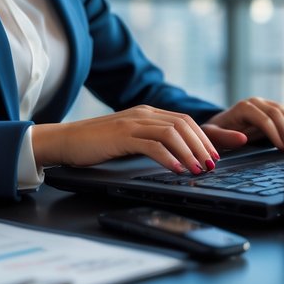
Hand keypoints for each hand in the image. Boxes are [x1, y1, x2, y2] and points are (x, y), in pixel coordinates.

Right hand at [33, 106, 219, 174]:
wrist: (65, 140)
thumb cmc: (97, 144)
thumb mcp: (130, 140)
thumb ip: (151, 141)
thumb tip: (176, 156)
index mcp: (148, 113)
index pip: (185, 121)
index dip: (205, 137)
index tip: (218, 154)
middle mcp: (143, 114)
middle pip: (184, 125)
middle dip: (203, 145)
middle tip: (213, 164)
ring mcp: (132, 122)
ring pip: (172, 133)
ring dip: (189, 152)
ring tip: (198, 169)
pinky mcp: (121, 135)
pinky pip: (152, 145)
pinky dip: (168, 157)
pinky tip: (176, 169)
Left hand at [202, 97, 283, 152]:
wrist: (217, 126)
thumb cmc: (214, 132)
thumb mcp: (213, 135)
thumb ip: (225, 137)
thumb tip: (242, 139)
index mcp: (244, 107)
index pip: (265, 119)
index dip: (276, 133)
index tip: (283, 148)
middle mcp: (256, 102)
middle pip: (278, 113)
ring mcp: (266, 104)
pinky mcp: (272, 110)